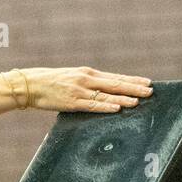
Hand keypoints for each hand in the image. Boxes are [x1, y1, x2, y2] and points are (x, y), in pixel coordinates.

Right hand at [20, 67, 152, 112]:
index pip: (116, 77)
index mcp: (88, 73)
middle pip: (116, 84)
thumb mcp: (73, 78)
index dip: (133, 80)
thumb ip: (88, 83)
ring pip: (107, 95)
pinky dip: (106, 106)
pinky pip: (93, 105)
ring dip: (124, 98)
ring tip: (139, 101)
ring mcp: (80, 90)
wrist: (31, 84)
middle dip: (134, 88)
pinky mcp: (72, 102)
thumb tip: (104, 90)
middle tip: (150, 91)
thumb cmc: (51, 83)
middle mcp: (87, 79)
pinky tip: (117, 108)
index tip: (148, 82)